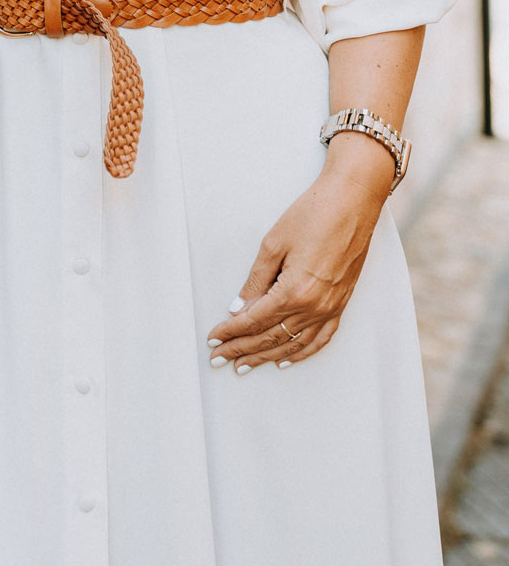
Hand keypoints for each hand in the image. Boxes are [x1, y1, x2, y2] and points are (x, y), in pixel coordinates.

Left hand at [204, 157, 390, 373]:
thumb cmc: (313, 214)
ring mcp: (331, 308)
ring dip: (267, 356)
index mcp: (294, 292)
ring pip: (293, 343)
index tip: (213, 339)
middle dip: (242, 349)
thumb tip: (238, 308)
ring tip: (245, 364)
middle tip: (219, 358)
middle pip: (271, 337)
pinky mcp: (342, 303)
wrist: (353, 201)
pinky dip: (302, 352)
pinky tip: (287, 359)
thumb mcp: (274, 243)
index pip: (254, 321)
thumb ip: (255, 281)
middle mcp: (314, 307)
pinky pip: (321, 338)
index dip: (231, 332)